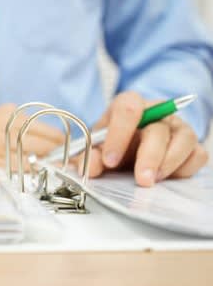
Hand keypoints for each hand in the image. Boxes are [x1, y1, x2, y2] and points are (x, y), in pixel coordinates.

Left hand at [87, 91, 207, 186]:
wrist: (130, 145)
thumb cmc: (113, 142)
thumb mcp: (96, 146)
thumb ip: (89, 156)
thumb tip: (89, 168)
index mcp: (130, 104)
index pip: (128, 109)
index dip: (118, 135)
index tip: (109, 160)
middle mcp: (158, 112)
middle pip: (158, 129)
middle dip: (149, 157)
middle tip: (141, 180)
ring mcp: (177, 127)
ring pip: (184, 140)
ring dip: (168, 164)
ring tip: (152, 180)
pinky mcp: (191, 145)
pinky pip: (197, 156)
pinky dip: (183, 169)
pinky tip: (165, 178)